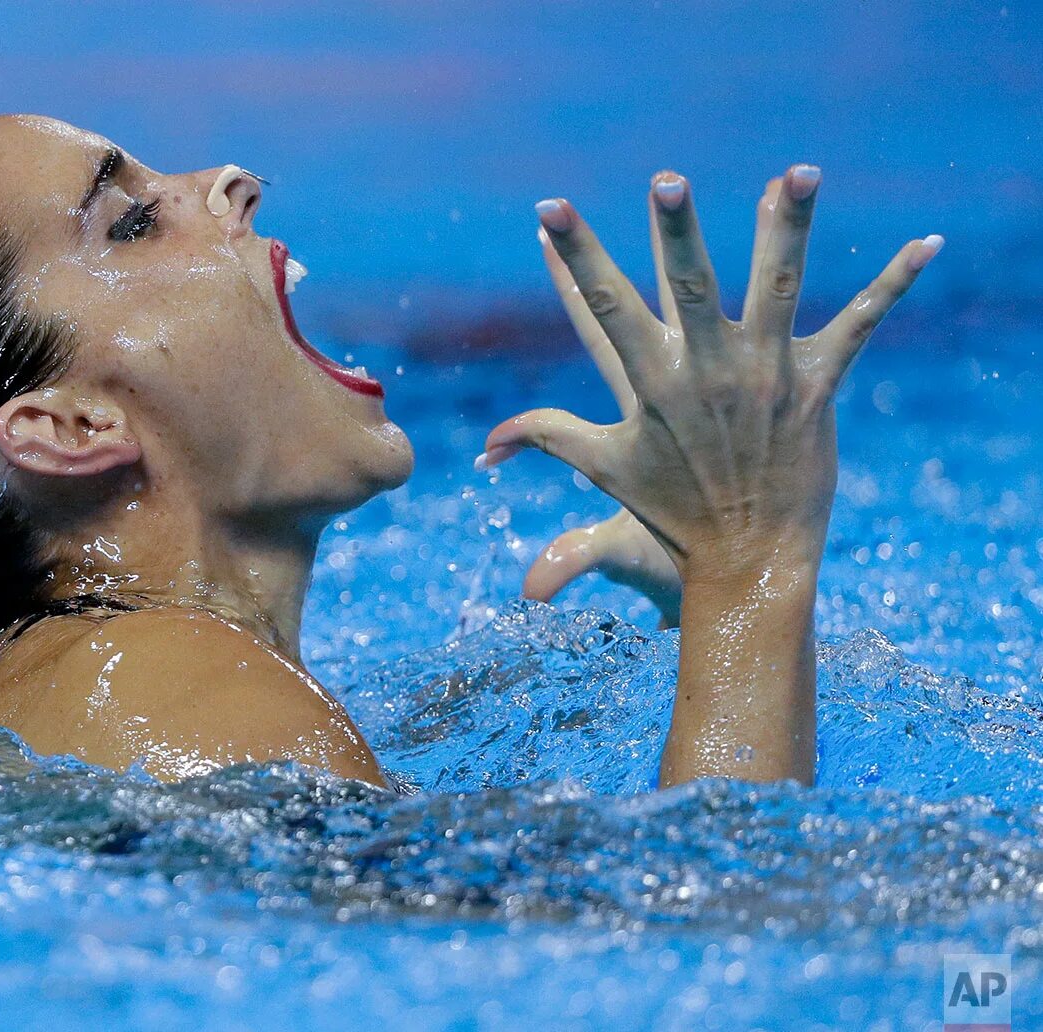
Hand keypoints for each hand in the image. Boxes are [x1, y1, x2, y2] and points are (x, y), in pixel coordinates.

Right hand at [483, 165, 940, 586]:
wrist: (748, 559)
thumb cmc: (672, 513)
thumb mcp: (604, 469)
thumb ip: (545, 439)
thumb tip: (485, 448)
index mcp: (649, 383)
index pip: (601, 308)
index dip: (573, 258)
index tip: (548, 212)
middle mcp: (704, 370)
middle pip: (685, 285)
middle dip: (673, 231)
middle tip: (666, 180)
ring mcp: (763, 374)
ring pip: (776, 286)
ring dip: (788, 227)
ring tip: (798, 171)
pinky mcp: (815, 385)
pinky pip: (860, 325)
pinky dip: (894, 284)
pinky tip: (927, 245)